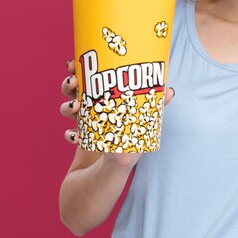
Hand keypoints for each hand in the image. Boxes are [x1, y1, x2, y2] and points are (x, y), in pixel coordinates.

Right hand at [61, 59, 175, 145]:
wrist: (111, 174)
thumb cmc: (131, 144)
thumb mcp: (144, 121)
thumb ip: (155, 106)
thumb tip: (170, 91)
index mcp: (105, 97)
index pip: (89, 77)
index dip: (79, 67)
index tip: (75, 62)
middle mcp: (92, 108)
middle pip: (73, 89)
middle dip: (70, 82)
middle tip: (73, 81)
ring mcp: (84, 123)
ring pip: (67, 107)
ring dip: (68, 105)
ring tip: (75, 107)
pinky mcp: (80, 139)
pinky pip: (68, 133)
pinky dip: (70, 134)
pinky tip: (76, 137)